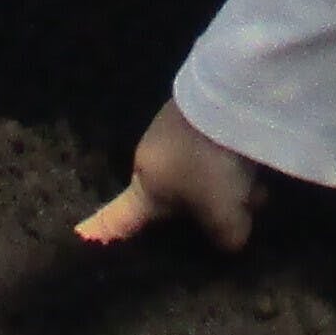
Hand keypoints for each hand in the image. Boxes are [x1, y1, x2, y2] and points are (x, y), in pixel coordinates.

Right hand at [78, 101, 266, 251]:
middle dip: (204, 212)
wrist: (230, 95)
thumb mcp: (223, 213)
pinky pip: (213, 153)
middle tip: (236, 219)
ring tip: (257, 191)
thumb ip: (225, 236)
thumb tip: (230, 239)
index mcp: (144, 186)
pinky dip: (234, 164)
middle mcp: (151, 160)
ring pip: (199, 177)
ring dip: (228, 188)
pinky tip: (256, 165)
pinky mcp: (197, 114)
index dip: (99, 232)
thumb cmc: (210, 164)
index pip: (116, 219)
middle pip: (173, 200)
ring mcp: (172, 133)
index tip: (78, 236)